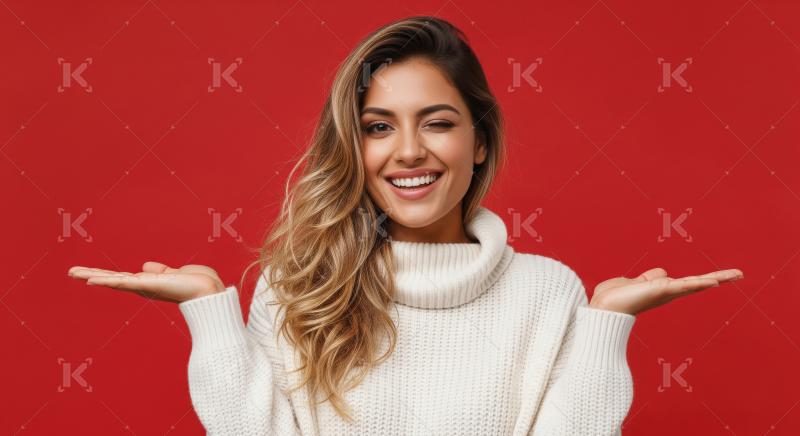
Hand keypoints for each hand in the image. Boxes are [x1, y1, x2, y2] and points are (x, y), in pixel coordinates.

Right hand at [67, 261, 225, 303]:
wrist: (209, 292)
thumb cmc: (198, 283)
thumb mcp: (176, 272)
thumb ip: (160, 271)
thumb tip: (145, 266)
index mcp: (150, 283)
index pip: (123, 278)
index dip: (106, 275)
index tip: (89, 273)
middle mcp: (144, 287)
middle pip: (112, 279)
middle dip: (92, 275)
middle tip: (71, 271)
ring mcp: (144, 287)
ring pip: (113, 281)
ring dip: (92, 275)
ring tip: (72, 272)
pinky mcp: (147, 285)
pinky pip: (122, 283)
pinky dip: (106, 280)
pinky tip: (90, 280)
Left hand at [589, 267, 743, 315]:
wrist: (605, 308)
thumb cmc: (615, 296)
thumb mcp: (634, 282)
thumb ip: (649, 277)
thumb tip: (662, 273)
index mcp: (660, 289)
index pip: (685, 282)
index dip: (701, 279)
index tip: (717, 278)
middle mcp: (668, 291)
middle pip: (698, 283)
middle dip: (719, 278)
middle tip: (739, 273)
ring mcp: (667, 291)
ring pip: (697, 282)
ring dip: (718, 277)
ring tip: (737, 273)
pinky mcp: (663, 289)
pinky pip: (686, 284)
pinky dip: (701, 282)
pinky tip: (715, 281)